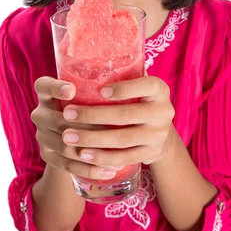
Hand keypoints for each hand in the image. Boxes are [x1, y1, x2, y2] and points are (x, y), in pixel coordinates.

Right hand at [31, 76, 116, 179]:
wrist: (69, 129)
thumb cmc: (85, 102)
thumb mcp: (85, 90)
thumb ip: (98, 86)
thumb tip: (136, 77)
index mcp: (46, 93)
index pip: (43, 86)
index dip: (55, 88)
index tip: (73, 90)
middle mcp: (40, 113)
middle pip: (57, 121)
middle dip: (84, 126)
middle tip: (109, 128)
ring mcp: (41, 136)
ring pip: (65, 145)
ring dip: (91, 149)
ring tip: (116, 151)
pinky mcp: (47, 155)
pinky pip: (68, 165)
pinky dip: (89, 169)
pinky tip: (109, 170)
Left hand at [61, 76, 175, 168]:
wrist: (159, 132)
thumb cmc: (137, 101)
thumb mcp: (137, 88)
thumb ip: (121, 79)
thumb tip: (80, 72)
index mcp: (159, 90)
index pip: (147, 85)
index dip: (125, 88)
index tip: (101, 90)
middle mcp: (163, 112)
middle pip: (126, 115)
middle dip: (93, 116)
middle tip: (67, 114)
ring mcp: (158, 135)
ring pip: (122, 139)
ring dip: (92, 139)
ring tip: (68, 136)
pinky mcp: (151, 153)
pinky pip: (124, 158)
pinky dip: (102, 157)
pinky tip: (83, 154)